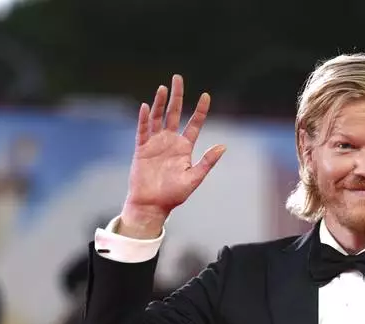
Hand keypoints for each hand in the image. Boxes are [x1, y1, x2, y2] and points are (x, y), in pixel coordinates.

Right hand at [120, 74, 225, 236]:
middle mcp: (170, 141)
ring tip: (163, 88)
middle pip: (174, 113)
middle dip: (177, 96)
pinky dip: (144, 119)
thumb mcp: (194, 178)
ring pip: (158, 117)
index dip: (200, 110)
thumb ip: (207, 162)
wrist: (151, 205)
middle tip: (178, 78)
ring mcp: (155, 143)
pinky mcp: (141, 148)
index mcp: (184, 148)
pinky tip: (146, 107)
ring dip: (160, 103)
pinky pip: (143, 130)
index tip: (206, 96)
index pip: (194, 124)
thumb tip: (223, 146)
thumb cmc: (173, 195)